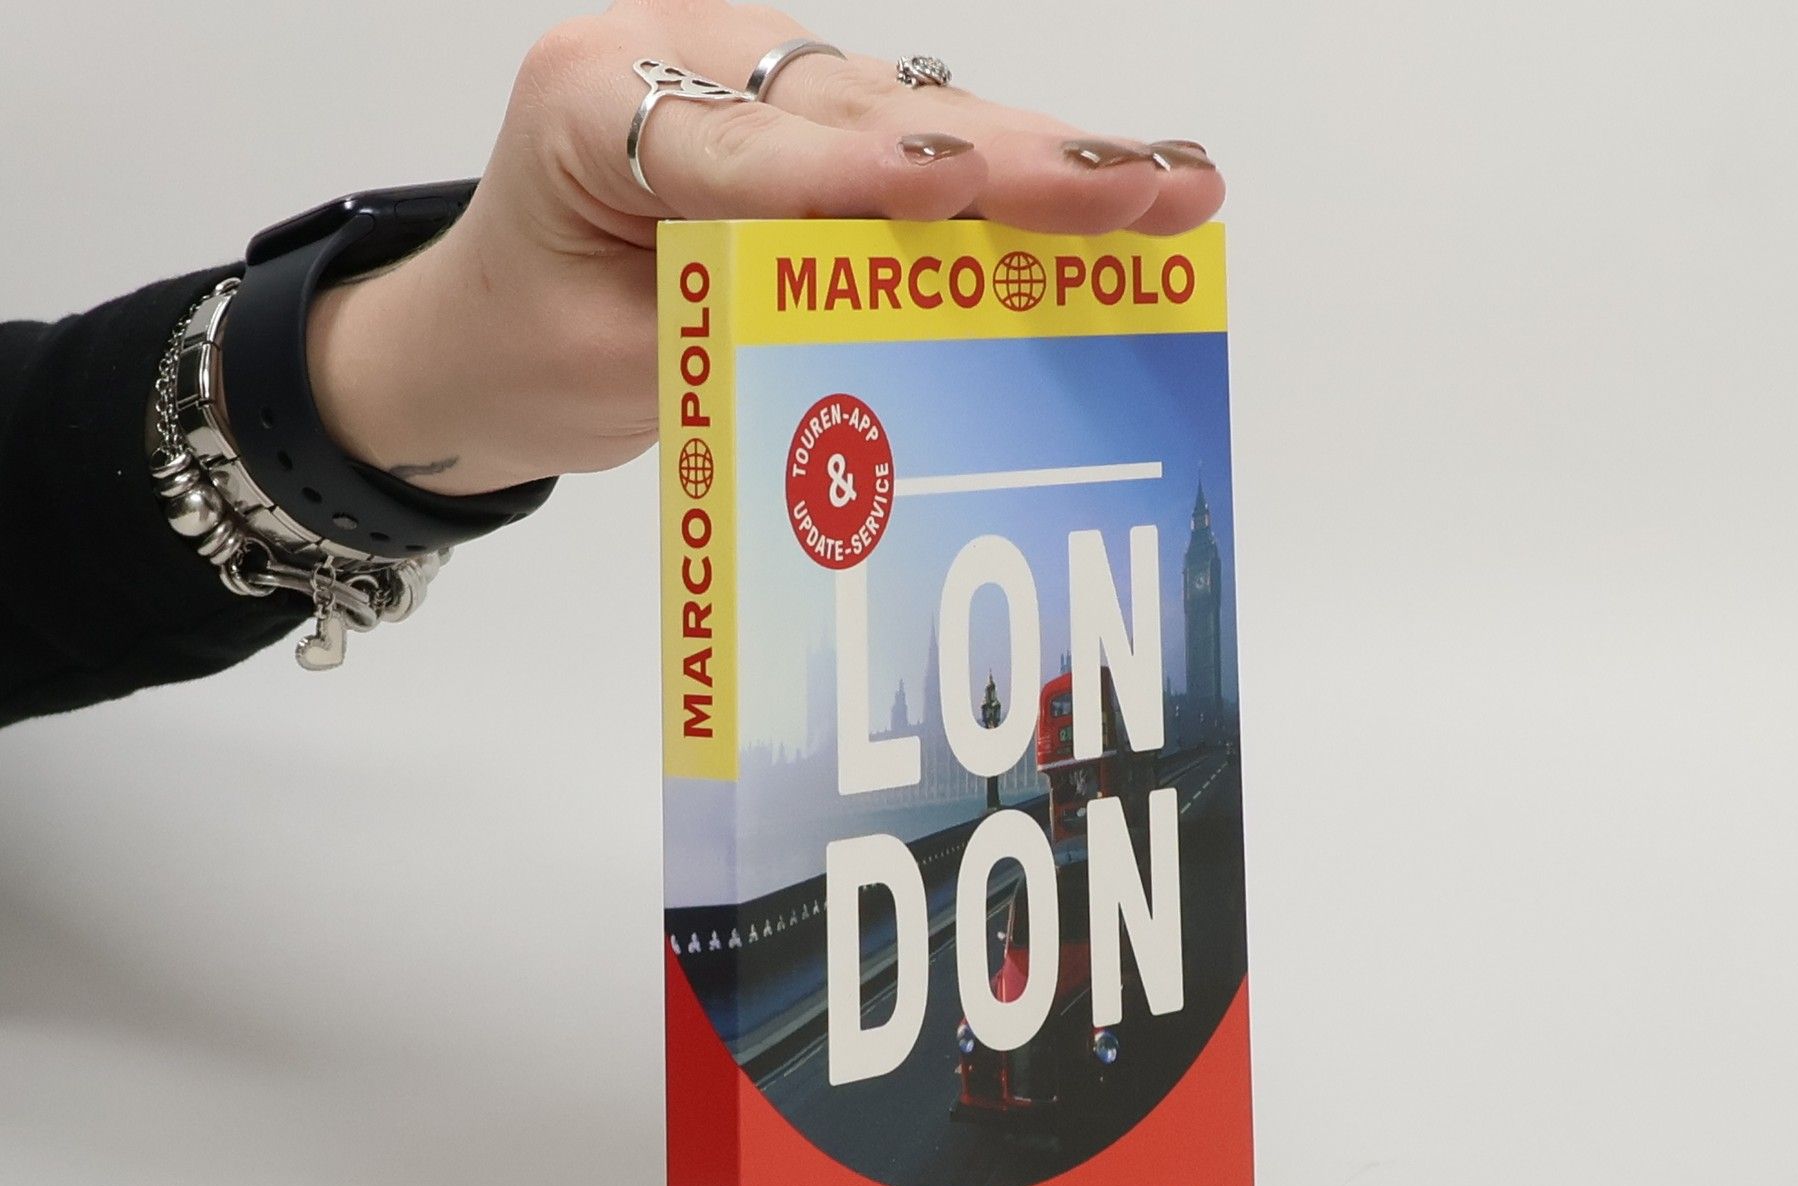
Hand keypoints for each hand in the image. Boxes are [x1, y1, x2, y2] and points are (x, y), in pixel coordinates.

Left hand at [305, 3, 1224, 496]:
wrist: (491, 326)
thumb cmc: (532, 346)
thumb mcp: (610, 371)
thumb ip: (729, 343)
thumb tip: (883, 350)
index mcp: (592, 109)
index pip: (738, 150)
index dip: (849, 172)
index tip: (946, 186)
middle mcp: (686, 65)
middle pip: (858, 111)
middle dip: (1004, 157)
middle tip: (1132, 186)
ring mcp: (756, 83)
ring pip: (913, 115)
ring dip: (1044, 158)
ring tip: (1167, 185)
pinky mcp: (807, 122)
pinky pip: (918, 142)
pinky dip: (1015, 178)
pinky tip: (1121, 187)